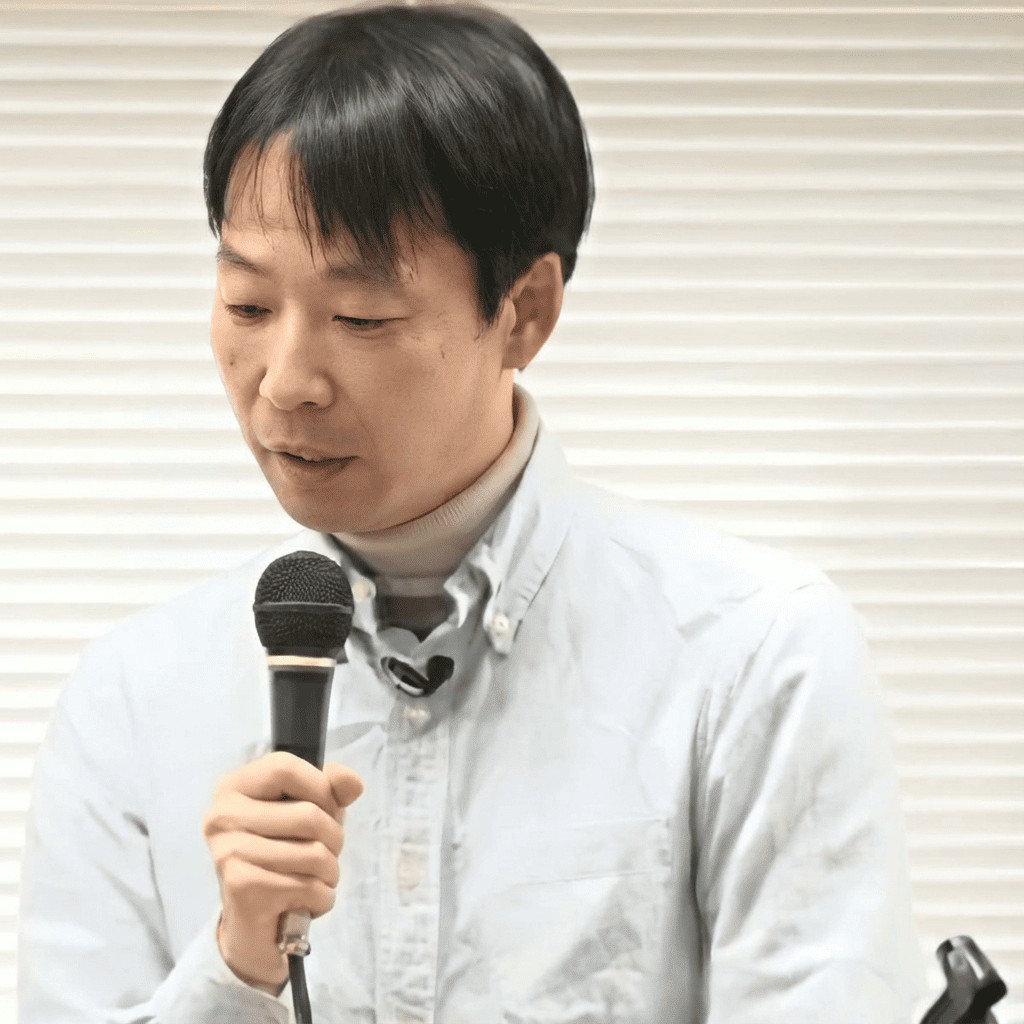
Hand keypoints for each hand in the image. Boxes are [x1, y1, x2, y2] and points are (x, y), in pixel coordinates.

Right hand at [202, 751, 363, 992]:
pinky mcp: (243, 889)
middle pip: (308, 815)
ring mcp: (229, 853)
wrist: (254, 923)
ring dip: (330, 872)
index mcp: (234, 787)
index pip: (285, 767)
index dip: (320, 787)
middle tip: (325, 853)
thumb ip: (332, 788)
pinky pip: (310, 886)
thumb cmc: (284, 854)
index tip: (324, 808)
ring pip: (315, 854)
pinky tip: (307, 901)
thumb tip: (353, 783)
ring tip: (317, 878)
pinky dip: (323, 897)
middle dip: (334, 838)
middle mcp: (223, 816)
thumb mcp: (309, 810)